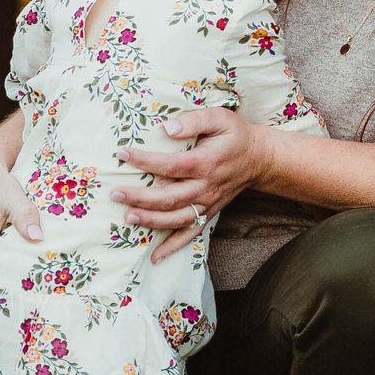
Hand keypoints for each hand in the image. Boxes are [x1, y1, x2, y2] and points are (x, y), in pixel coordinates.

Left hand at [115, 107, 269, 263]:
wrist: (259, 159)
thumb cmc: (235, 135)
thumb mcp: (220, 117)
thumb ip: (194, 120)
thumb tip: (167, 128)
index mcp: (206, 163)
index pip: (171, 165)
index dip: (146, 161)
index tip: (122, 154)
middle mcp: (206, 188)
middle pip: (170, 198)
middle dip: (140, 198)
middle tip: (115, 193)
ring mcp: (208, 204)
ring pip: (177, 219)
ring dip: (151, 221)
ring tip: (127, 218)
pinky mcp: (209, 214)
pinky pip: (190, 234)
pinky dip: (173, 247)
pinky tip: (154, 256)